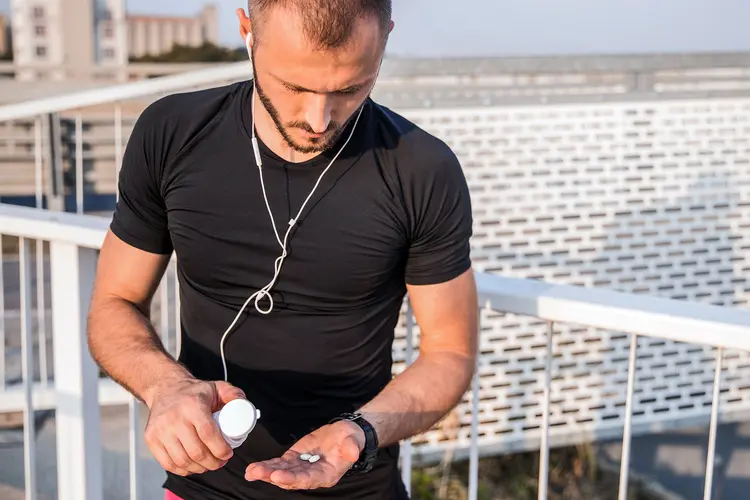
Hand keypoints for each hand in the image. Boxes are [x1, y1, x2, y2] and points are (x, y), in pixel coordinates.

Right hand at [143, 376, 245, 476]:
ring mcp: (160, 430)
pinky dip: (182, 469)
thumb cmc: (194, 392)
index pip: (208, 434)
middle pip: (196, 451)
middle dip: (213, 462)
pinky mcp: (151, 439)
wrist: (166, 389)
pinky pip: (168, 463)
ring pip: (182, 460)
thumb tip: (245, 405)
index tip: (228, 453)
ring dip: (199, 468)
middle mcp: (174, 418)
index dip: (220, 449)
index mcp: (193, 405)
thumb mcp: (217, 387)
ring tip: (208, 464)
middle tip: (220, 462)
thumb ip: (234, 394)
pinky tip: (192, 466)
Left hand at [245, 420, 365, 489]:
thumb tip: (352, 453)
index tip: (277, 476)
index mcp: (326, 474)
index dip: (292, 478)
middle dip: (272, 476)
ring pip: (281, 473)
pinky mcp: (294, 459)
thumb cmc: (351, 439)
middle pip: (290, 479)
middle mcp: (312, 475)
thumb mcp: (354, 440)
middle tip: (256, 472)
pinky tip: (253, 468)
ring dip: (266, 472)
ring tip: (250, 472)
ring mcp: (301, 468)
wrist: (346, 435)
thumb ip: (352, 447)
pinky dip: (267, 466)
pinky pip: (279, 464)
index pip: (307, 479)